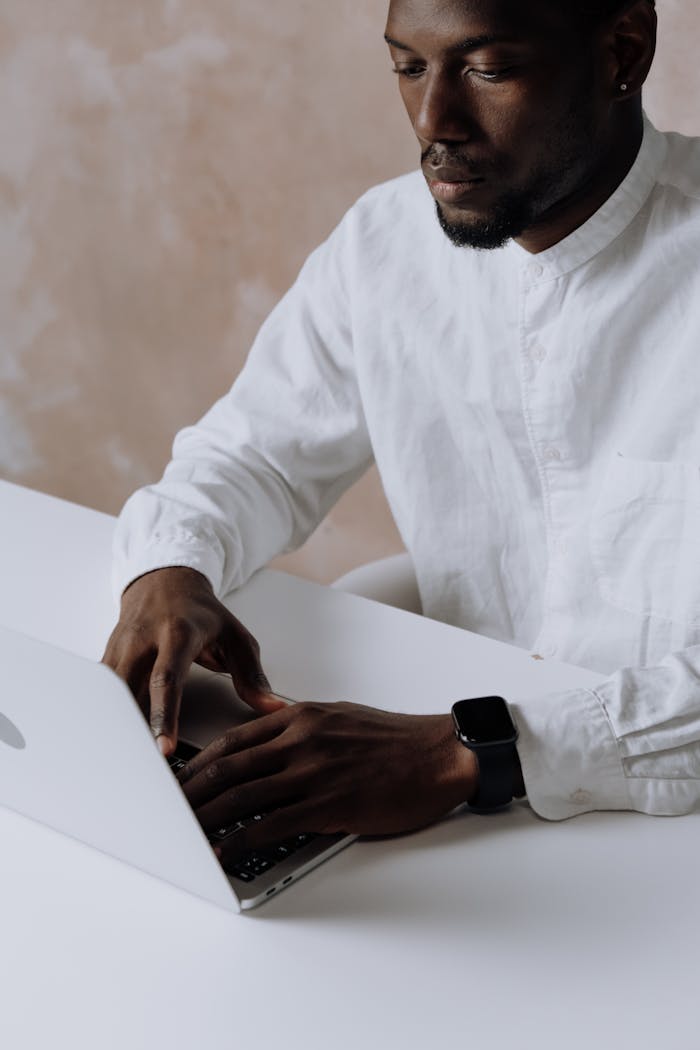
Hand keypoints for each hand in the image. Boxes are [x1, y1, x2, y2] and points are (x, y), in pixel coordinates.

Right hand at [102, 566, 285, 753]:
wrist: (165, 583)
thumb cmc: (201, 614)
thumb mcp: (235, 636)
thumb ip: (252, 674)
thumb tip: (271, 707)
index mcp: (177, 633)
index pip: (167, 678)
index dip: (165, 715)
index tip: (164, 748)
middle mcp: (142, 640)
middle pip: (127, 690)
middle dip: (130, 730)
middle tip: (140, 769)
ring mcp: (119, 649)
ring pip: (107, 695)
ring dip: (114, 729)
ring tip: (124, 766)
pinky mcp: (106, 660)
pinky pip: (100, 695)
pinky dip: (106, 720)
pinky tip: (113, 746)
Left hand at [177, 701, 478, 864]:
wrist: (439, 753)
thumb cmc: (394, 738)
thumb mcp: (339, 715)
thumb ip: (300, 725)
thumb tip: (268, 737)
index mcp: (300, 718)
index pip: (234, 740)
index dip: (200, 762)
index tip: (180, 780)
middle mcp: (300, 741)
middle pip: (228, 768)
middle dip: (191, 792)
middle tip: (168, 811)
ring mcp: (313, 773)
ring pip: (243, 796)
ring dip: (207, 818)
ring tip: (185, 835)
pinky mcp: (330, 805)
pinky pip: (273, 824)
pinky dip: (243, 840)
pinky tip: (226, 851)